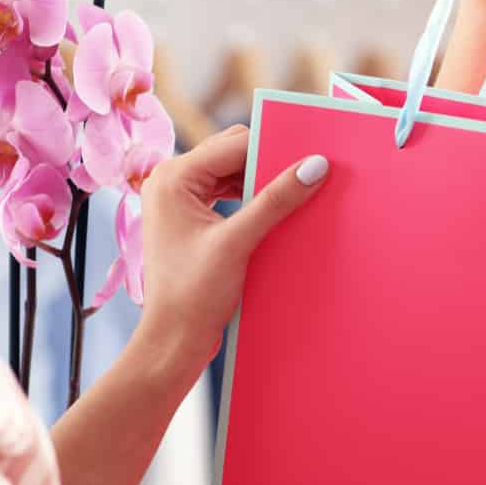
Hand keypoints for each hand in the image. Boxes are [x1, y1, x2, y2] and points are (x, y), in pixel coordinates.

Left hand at [136, 125, 326, 367]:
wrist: (173, 339)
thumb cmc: (193, 294)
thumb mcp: (238, 242)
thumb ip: (276, 200)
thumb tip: (314, 166)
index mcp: (173, 177)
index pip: (234, 145)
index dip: (274, 149)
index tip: (311, 157)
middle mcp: (171, 181)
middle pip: (231, 154)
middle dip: (267, 163)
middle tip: (305, 174)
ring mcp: (178, 200)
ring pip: (230, 173)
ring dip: (261, 182)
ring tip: (293, 193)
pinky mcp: (189, 219)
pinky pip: (225, 194)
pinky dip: (250, 199)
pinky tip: (274, 211)